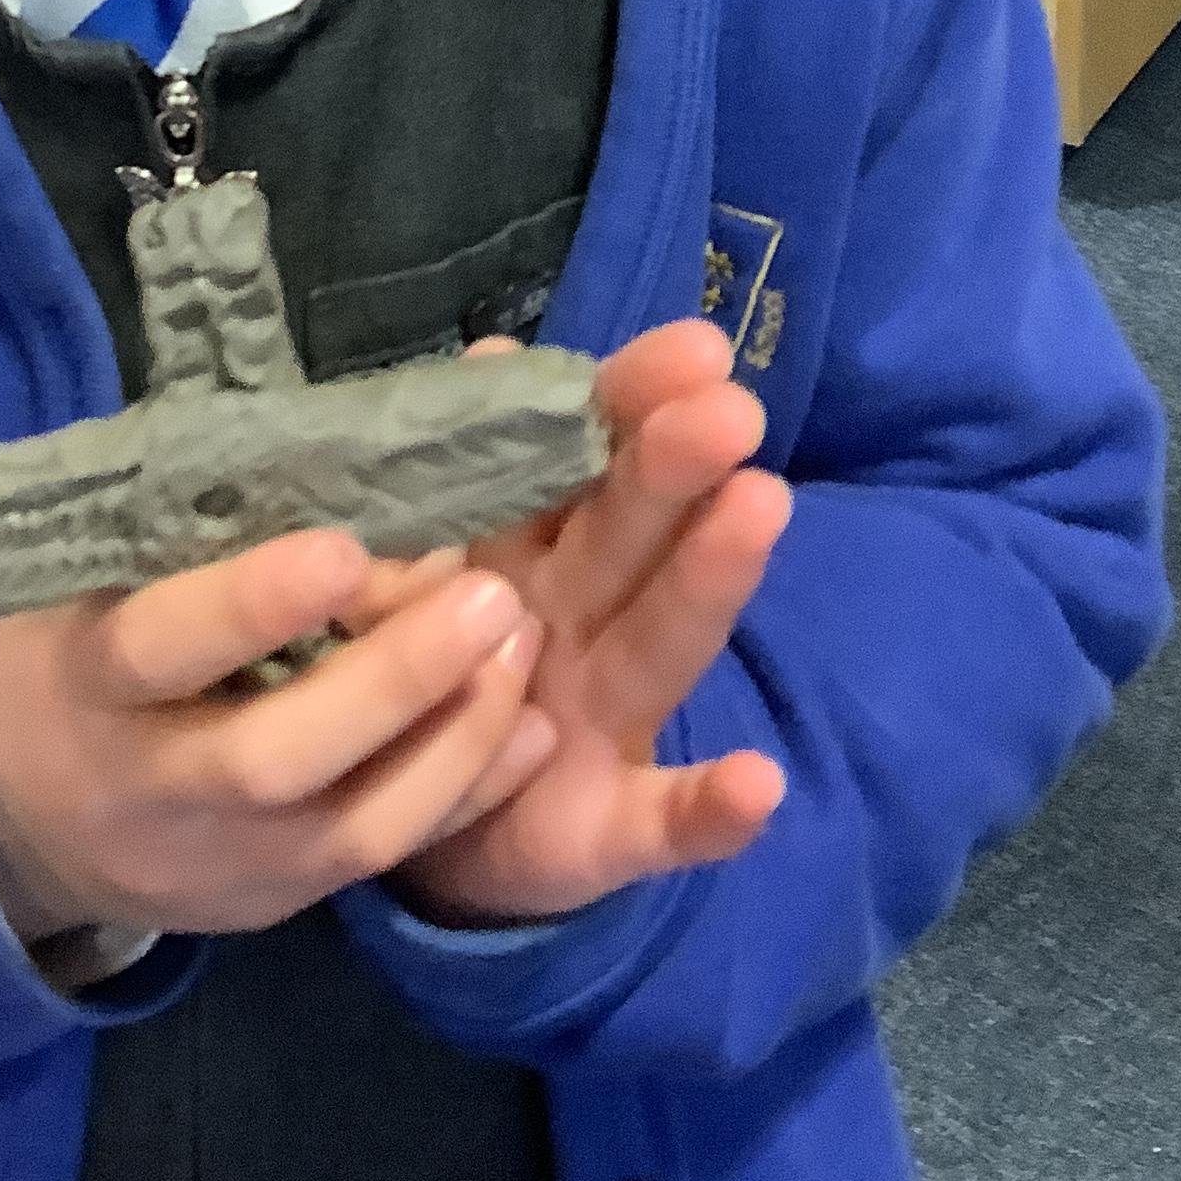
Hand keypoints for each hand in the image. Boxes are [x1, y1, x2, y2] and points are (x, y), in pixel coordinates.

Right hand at [0, 531, 557, 943]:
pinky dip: (467, 795)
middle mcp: (152, 788)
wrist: (25, 820)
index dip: (250, 605)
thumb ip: (190, 529)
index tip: (343, 547)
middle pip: (275, 757)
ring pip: (352, 827)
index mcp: (85, 683)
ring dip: (455, 736)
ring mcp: (223, 862)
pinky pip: (385, 859)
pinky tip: (533, 728)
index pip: (161, 650)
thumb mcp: (90, 577)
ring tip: (522, 640)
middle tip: (490, 592)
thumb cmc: (74, 648)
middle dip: (392, 679)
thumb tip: (339, 445)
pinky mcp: (281, 900)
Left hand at [382, 321, 792, 926]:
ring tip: (761, 505)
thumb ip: (455, 478)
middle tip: (729, 403)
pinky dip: (712, 810)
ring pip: (660, 641)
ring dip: (710, 576)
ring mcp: (606, 726)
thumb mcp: (420, 572)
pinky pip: (663, 822)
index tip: (690, 347)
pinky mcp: (610, 832)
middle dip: (675, 465)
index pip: (589, 460)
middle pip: (631, 534)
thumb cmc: (435, 673)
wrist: (419, 833)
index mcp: (532, 552)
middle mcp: (583, 624)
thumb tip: (488, 358)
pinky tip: (759, 786)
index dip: (632, 403)